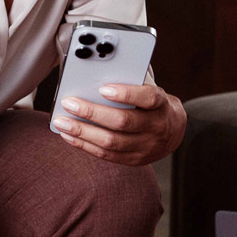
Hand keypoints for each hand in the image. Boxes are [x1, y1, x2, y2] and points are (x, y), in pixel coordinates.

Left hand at [51, 83, 185, 167]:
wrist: (173, 131)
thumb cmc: (152, 104)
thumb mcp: (149, 90)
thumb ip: (130, 83)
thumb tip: (95, 76)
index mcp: (161, 104)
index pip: (147, 98)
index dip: (125, 94)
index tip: (103, 89)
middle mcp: (156, 127)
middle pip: (123, 122)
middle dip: (92, 113)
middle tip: (69, 103)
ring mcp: (146, 147)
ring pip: (112, 142)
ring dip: (83, 132)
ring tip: (62, 122)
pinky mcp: (134, 160)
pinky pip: (106, 155)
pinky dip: (85, 145)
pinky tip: (69, 136)